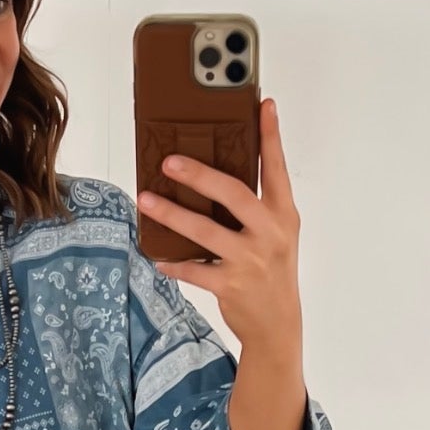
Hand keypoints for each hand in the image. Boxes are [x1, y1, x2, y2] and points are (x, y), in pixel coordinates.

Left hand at [137, 95, 302, 352]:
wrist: (278, 325)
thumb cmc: (272, 272)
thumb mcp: (277, 235)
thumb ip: (257, 206)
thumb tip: (215, 177)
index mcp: (284, 215)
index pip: (277, 169)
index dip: (270, 137)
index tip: (263, 105)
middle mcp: (270, 234)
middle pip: (233, 195)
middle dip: (200, 175)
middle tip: (169, 160)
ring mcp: (251, 260)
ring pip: (205, 231)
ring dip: (172, 214)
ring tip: (146, 199)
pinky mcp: (231, 285)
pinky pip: (194, 269)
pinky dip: (173, 263)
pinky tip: (157, 255)